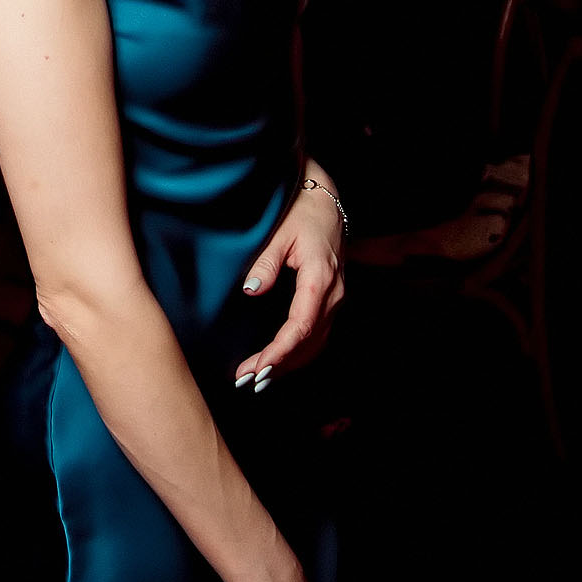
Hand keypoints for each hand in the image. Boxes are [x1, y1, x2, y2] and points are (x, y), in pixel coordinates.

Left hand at [236, 172, 345, 387]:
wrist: (324, 200)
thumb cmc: (299, 212)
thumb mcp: (279, 233)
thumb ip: (266, 263)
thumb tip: (252, 291)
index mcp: (321, 278)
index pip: (301, 326)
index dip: (279, 351)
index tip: (258, 367)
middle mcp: (334, 293)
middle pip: (309, 342)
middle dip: (279, 364)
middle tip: (246, 380)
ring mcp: (335, 298)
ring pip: (315, 343)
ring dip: (288, 364)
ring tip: (256, 379)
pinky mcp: (330, 300)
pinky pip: (317, 335)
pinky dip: (297, 353)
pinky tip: (277, 363)